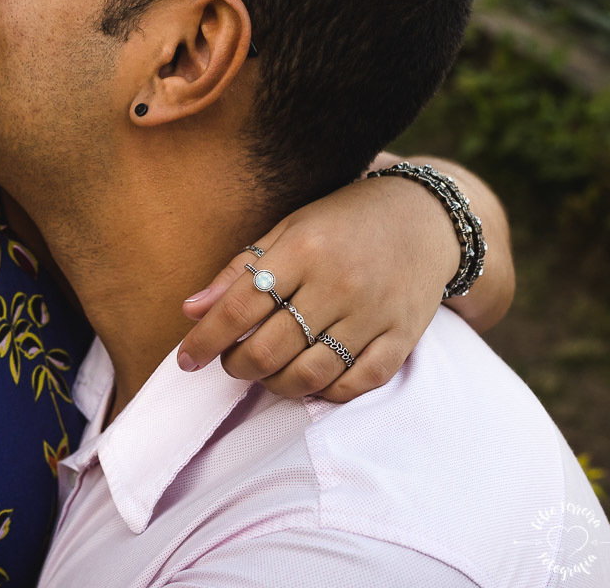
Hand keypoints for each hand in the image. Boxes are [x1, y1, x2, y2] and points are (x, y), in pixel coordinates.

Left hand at [176, 170, 463, 401]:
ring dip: (274, 383)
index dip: (205, 339)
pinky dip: (324, 392)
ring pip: (309, 374)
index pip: (240, 307)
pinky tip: (307, 379)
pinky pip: (356, 384)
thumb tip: (191, 311)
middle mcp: (340, 283)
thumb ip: (239, 270)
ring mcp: (374, 314)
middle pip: (270, 348)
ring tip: (264, 371)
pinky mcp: (402, 338)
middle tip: (231, 361)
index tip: (185, 359)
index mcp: (305, 249)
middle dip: (237, 365)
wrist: (424, 217)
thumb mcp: (288, 229)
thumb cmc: (342, 222)